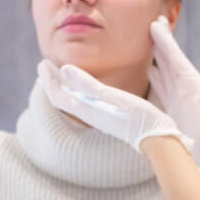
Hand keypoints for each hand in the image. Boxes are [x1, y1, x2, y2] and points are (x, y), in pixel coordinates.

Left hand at [38, 59, 182, 151]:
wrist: (157, 138)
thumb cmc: (136, 116)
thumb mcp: (112, 97)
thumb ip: (87, 83)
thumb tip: (63, 69)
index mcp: (86, 110)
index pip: (58, 95)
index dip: (48, 79)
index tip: (43, 62)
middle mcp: (90, 115)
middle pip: (63, 98)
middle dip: (53, 82)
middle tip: (46, 64)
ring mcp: (101, 117)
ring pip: (74, 100)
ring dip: (65, 86)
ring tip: (63, 74)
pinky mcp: (111, 117)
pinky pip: (86, 102)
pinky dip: (80, 91)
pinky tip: (90, 86)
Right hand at [149, 17, 199, 191]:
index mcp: (189, 79)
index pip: (173, 54)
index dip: (164, 37)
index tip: (155, 20)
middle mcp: (183, 84)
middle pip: (167, 57)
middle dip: (159, 40)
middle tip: (151, 21)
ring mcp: (177, 95)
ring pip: (162, 69)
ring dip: (155, 55)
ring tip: (146, 41)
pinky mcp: (172, 107)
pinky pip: (160, 87)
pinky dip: (153, 76)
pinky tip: (148, 70)